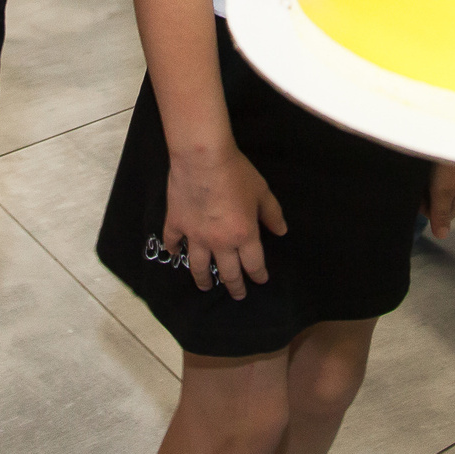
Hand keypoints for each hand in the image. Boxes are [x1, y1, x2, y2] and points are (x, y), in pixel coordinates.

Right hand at [162, 143, 286, 298]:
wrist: (203, 158)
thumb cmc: (237, 172)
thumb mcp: (262, 191)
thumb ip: (272, 214)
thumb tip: (281, 232)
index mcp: (244, 235)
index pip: (254, 264)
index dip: (259, 275)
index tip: (261, 281)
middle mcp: (220, 242)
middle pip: (228, 272)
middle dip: (235, 286)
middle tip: (237, 295)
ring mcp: (195, 235)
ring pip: (199, 266)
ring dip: (203, 279)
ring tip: (206, 287)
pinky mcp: (176, 223)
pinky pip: (173, 242)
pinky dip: (173, 249)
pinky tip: (174, 253)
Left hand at [420, 162, 454, 238]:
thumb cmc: (450, 163)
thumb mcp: (442, 191)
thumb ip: (441, 213)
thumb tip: (442, 237)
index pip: (439, 215)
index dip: (424, 208)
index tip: (416, 196)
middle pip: (437, 200)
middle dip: (424, 193)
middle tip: (418, 179)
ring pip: (437, 185)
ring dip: (426, 180)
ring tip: (420, 169)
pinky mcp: (454, 160)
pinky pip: (440, 171)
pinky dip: (431, 168)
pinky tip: (425, 161)